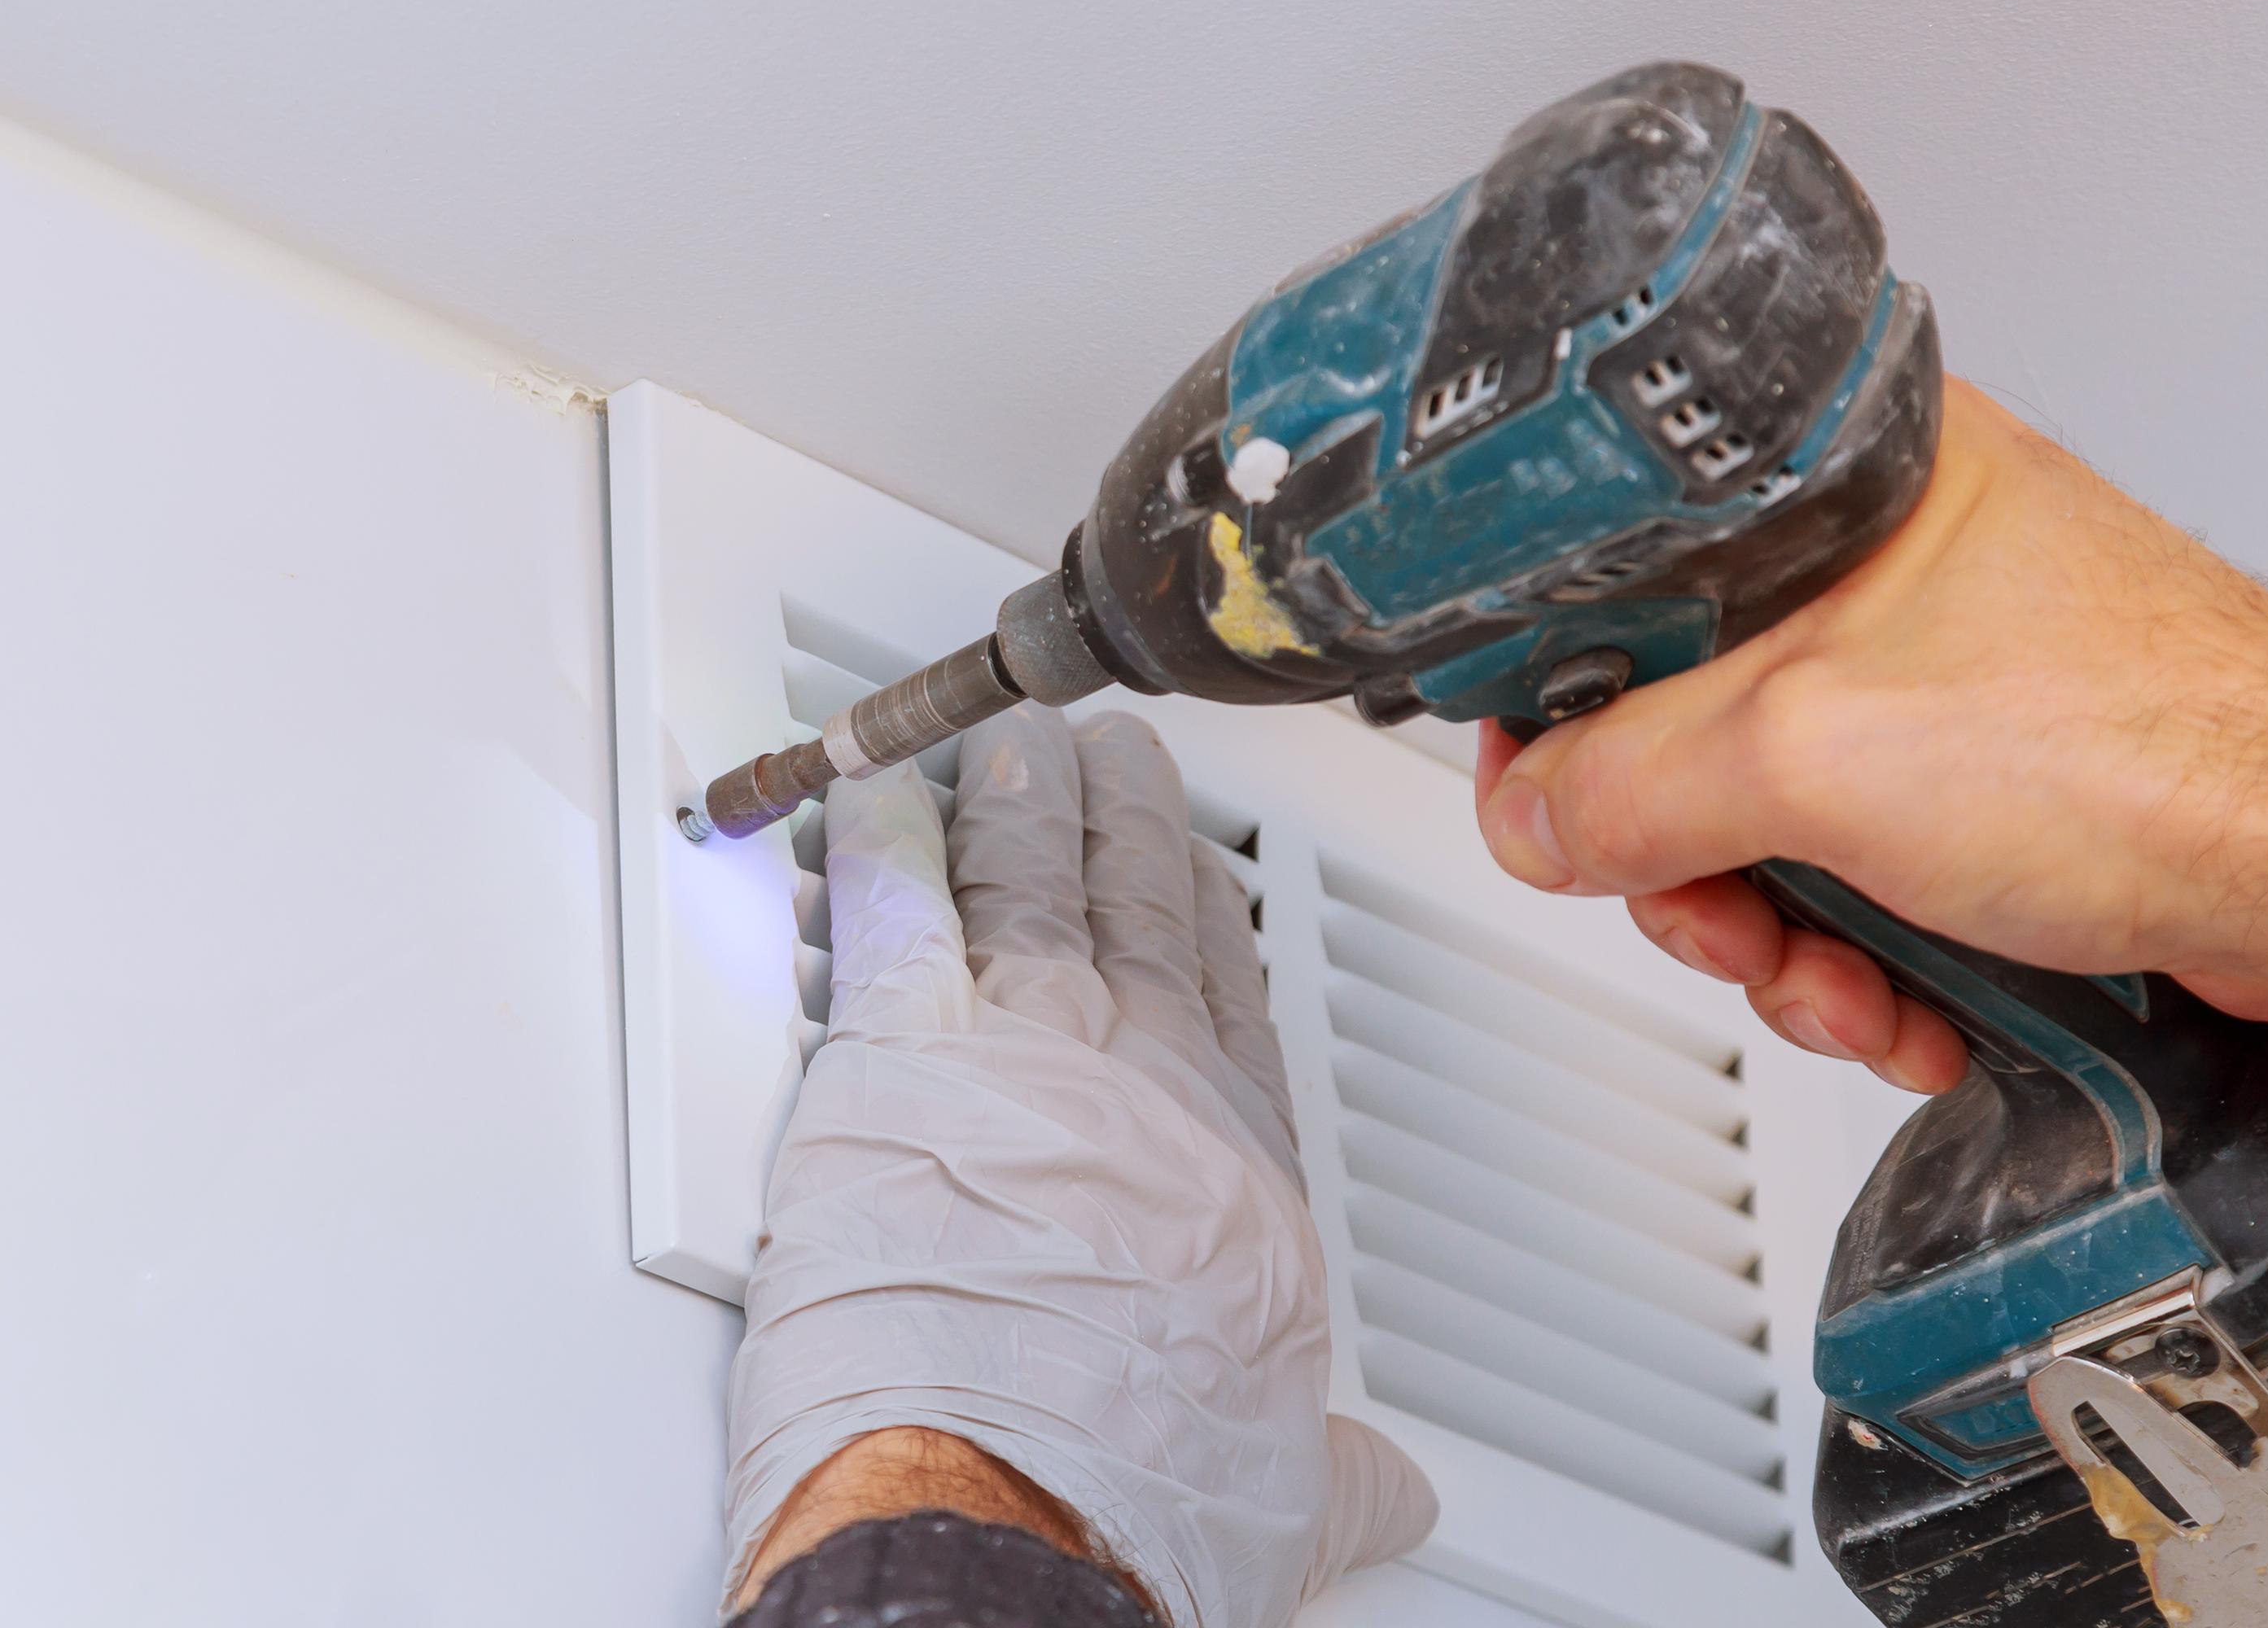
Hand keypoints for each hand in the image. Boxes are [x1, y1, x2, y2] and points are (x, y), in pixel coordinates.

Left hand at [723, 707, 1434, 1627]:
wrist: (1013, 1524)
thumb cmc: (1130, 1514)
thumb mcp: (1281, 1499)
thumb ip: (1337, 1471)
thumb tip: (1392, 1494)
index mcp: (1234, 1180)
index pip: (1232, 1013)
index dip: (1217, 930)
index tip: (1205, 879)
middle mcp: (1141, 1094)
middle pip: (1141, 922)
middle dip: (1130, 828)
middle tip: (1122, 762)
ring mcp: (1023, 1061)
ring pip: (1031, 887)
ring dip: (1024, 802)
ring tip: (1023, 743)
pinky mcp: (896, 1064)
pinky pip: (892, 912)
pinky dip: (880, 841)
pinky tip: (875, 793)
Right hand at [1473, 379, 2267, 1092]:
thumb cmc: (2156, 748)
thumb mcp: (1815, 755)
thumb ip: (1632, 785)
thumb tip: (1532, 817)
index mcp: (1844, 484)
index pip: (1623, 577)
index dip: (1570, 696)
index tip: (1559, 789)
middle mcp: (1892, 571)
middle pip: (1683, 727)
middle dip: (1702, 868)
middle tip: (1730, 916)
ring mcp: (1942, 685)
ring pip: (1769, 825)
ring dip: (1787, 940)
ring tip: (1849, 981)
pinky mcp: (1987, 789)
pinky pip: (1854, 876)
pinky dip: (1866, 959)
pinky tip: (1914, 996)